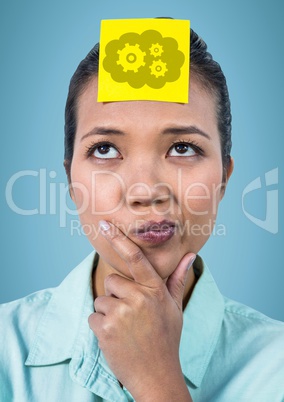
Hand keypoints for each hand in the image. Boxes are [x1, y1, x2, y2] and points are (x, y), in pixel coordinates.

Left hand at [88, 221, 194, 401]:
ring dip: (108, 312)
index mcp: (155, 290)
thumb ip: (177, 279)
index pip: (136, 258)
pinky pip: (93, 316)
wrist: (156, 375)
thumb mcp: (175, 308)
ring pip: (101, 299)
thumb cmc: (166, 338)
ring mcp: (121, 313)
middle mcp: (139, 297)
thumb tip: (189, 255)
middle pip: (112, 281)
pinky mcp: (105, 328)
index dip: (119, 239)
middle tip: (130, 314)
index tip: (104, 224)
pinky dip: (100, 327)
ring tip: (124, 328)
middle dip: (116, 295)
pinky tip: (116, 338)